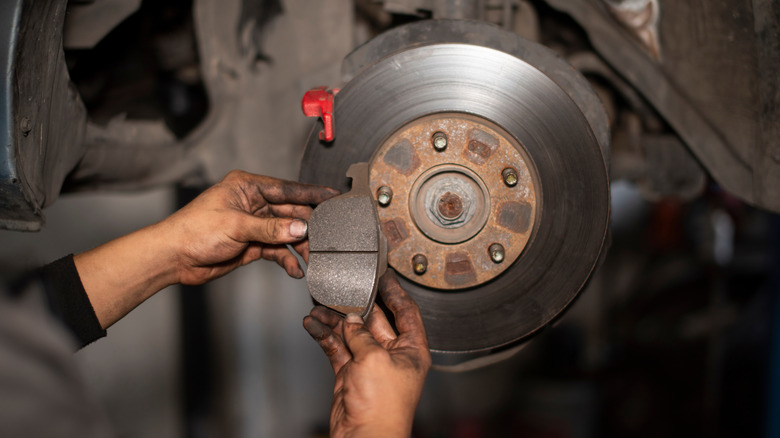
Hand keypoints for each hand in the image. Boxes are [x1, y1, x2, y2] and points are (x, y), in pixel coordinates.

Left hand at [162, 170, 337, 284]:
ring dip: (299, 247)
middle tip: (326, 238)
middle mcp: (253, 203)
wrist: (174, 257)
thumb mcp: (236, 226)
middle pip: (291, 213)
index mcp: (248, 186)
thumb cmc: (194, 231)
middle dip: (307, 227)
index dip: (312, 193)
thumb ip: (271, 229)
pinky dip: (287, 260)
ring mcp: (254, 225)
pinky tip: (295, 269)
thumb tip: (300, 227)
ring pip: (286, 234)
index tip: (333, 196)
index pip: (287, 188)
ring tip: (312, 259)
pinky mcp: (252, 244)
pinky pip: (277, 250)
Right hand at [303, 271, 430, 437]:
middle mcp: (392, 355)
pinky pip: (337, 348)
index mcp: (412, 349)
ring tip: (318, 307)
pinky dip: (324, 336)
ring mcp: (370, 364)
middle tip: (341, 289)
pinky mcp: (350, 374)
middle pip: (374, 319)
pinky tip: (312, 325)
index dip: (396, 291)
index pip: (407, 311)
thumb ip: (362, 335)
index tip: (386, 275)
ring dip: (334, 320)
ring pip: (352, 333)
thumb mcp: (375, 359)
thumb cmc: (383, 407)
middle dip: (356, 305)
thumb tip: (353, 320)